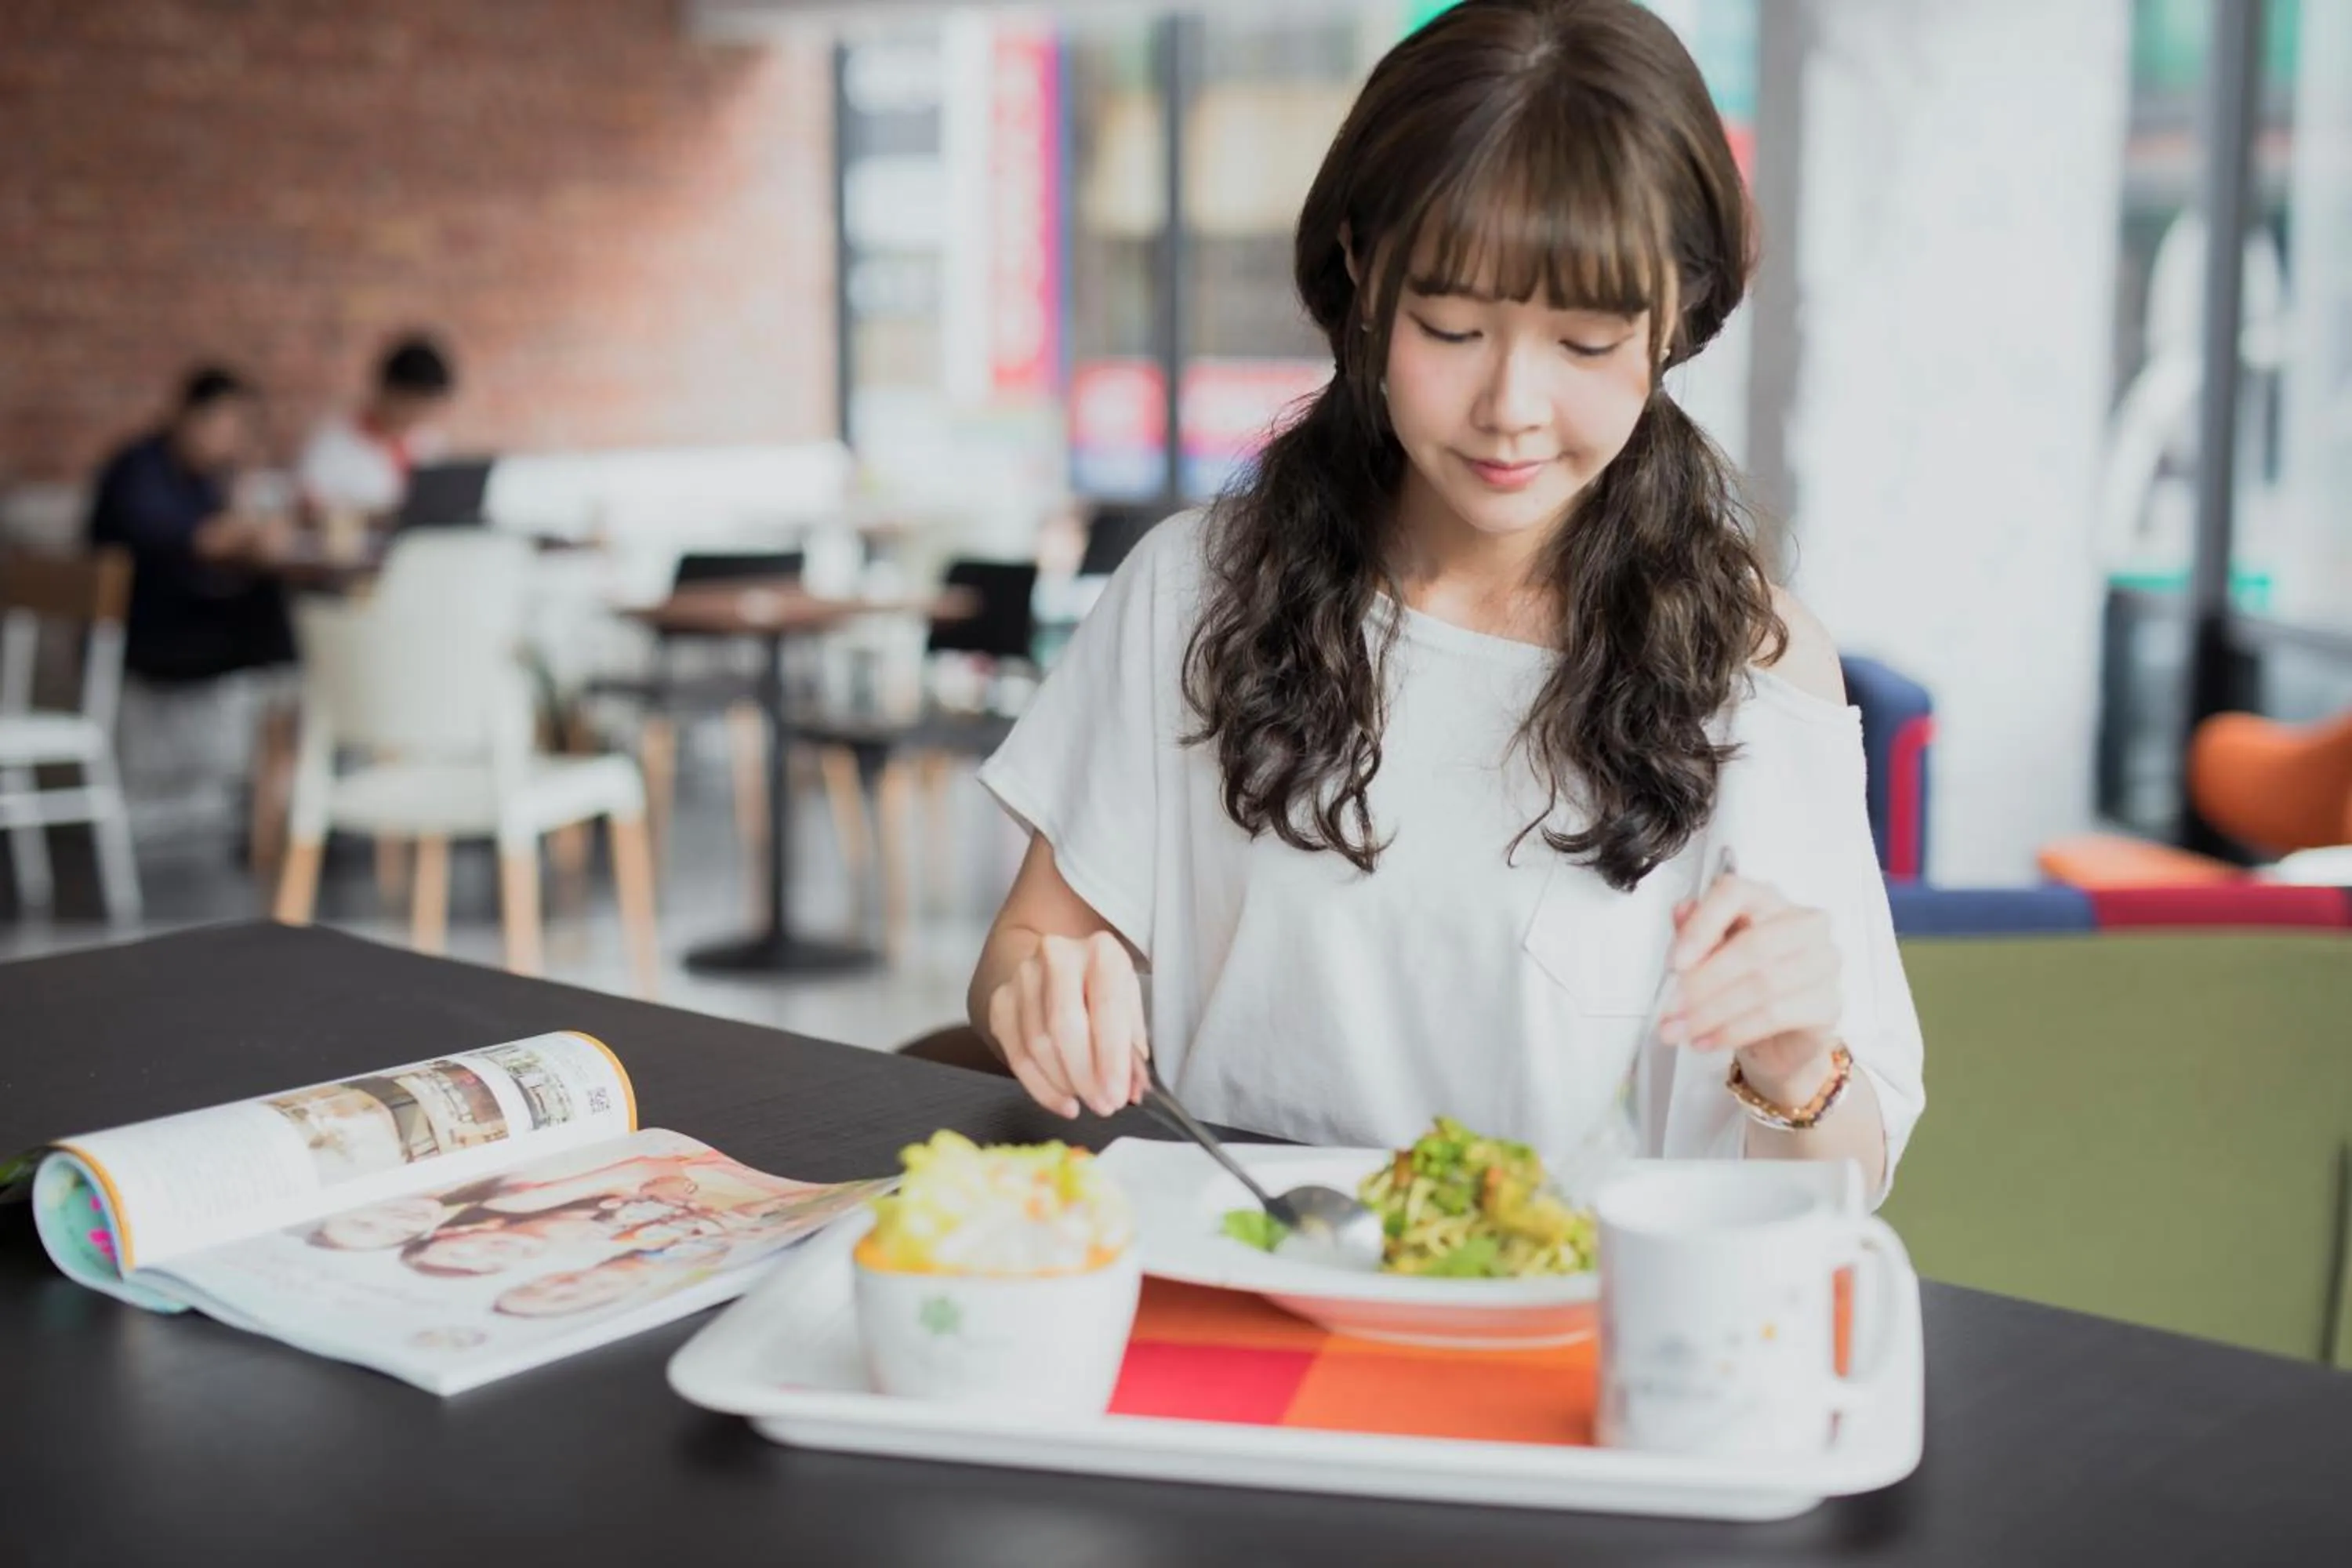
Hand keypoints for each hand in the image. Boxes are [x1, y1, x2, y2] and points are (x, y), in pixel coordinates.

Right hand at [985, 931, 1148, 1119]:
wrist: (1061, 965)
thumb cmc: (1102, 990)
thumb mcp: (1129, 1008)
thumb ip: (1132, 1049)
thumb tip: (1134, 1091)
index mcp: (1101, 951)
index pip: (1106, 1008)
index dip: (1112, 1059)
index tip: (1118, 1096)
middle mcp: (1057, 955)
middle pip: (1064, 1027)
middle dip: (1085, 1077)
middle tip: (1103, 1106)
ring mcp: (1022, 977)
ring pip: (1038, 1045)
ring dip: (1065, 1084)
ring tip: (1086, 1100)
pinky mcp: (1000, 1001)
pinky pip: (1016, 1055)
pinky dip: (1040, 1087)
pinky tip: (1062, 1101)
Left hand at [1656, 874, 1841, 1105]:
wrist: (1776, 1040)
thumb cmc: (1741, 986)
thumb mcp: (1708, 955)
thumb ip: (1694, 930)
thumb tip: (1681, 912)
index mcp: (1768, 900)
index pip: (1736, 893)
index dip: (1701, 926)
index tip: (1674, 963)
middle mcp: (1804, 923)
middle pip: (1752, 945)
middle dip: (1702, 982)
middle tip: (1670, 1008)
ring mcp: (1824, 962)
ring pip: (1762, 984)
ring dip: (1712, 1012)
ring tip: (1681, 1030)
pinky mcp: (1829, 1003)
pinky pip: (1776, 1015)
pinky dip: (1734, 1030)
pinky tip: (1707, 1040)